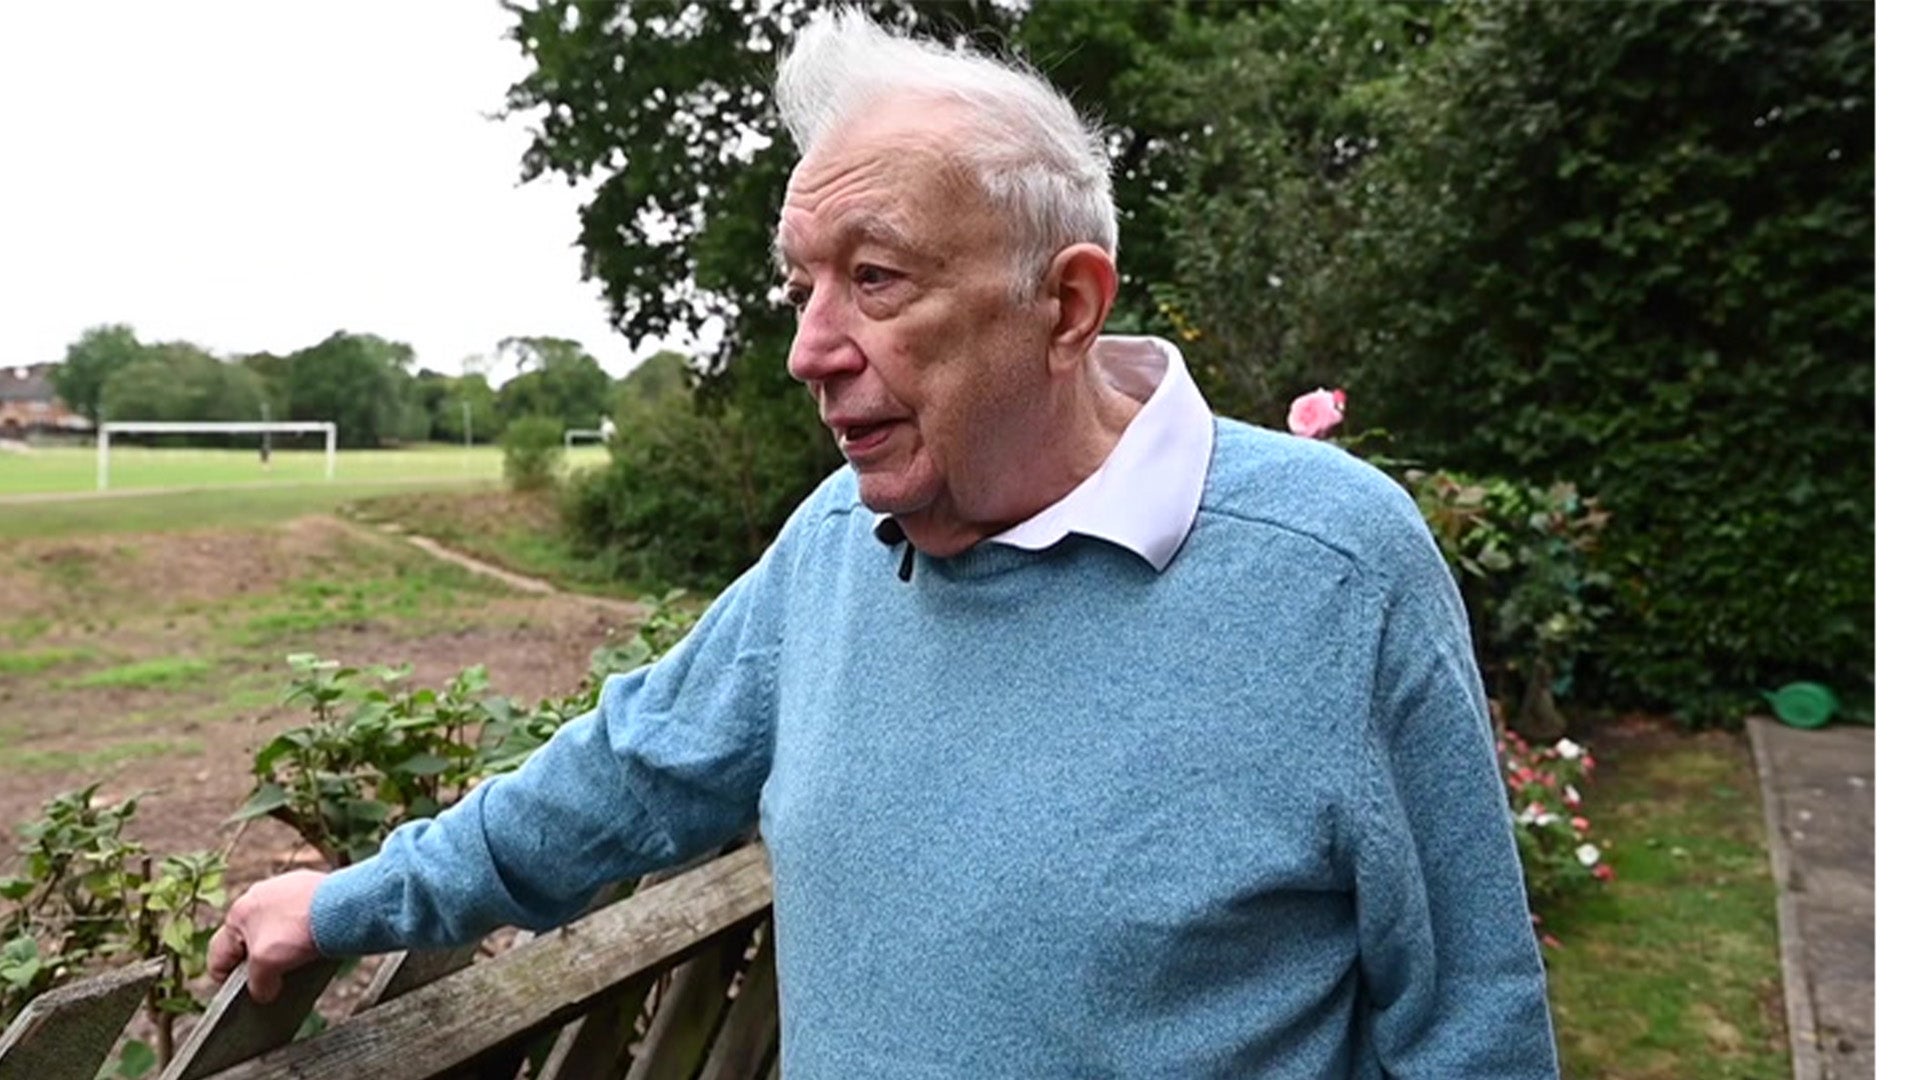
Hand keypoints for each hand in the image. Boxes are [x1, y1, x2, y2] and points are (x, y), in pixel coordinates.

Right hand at [208, 870, 326, 1002]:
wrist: (344, 907)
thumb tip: (263, 993)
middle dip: (257, 961)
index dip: (226, 980)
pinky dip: (302, 931)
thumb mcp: (267, 963)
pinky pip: (298, 916)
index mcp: (238, 912)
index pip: (219, 954)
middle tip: (272, 979)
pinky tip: (315, 943)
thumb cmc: (299, 930)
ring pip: (274, 927)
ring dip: (281, 946)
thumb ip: (258, 983)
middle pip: (247, 940)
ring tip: (298, 962)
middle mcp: (257, 895)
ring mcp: (284, 888)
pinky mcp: (309, 887)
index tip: (242, 995)